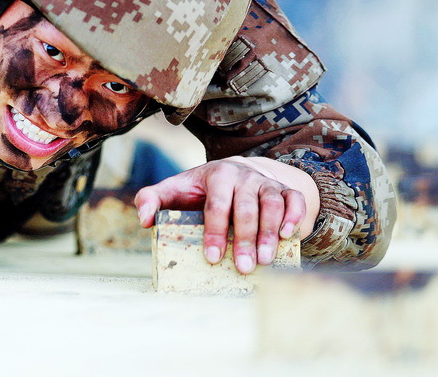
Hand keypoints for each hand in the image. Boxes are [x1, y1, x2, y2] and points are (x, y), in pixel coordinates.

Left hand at [133, 157, 319, 273]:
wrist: (234, 171)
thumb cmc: (199, 189)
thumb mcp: (173, 190)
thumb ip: (152, 200)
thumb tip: (143, 220)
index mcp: (216, 175)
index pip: (216, 205)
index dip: (214, 232)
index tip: (212, 257)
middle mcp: (243, 176)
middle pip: (245, 208)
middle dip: (244, 239)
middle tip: (242, 267)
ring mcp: (265, 182)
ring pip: (271, 204)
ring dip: (269, 233)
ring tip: (264, 260)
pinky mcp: (284, 189)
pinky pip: (294, 199)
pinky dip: (293, 216)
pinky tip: (288, 237)